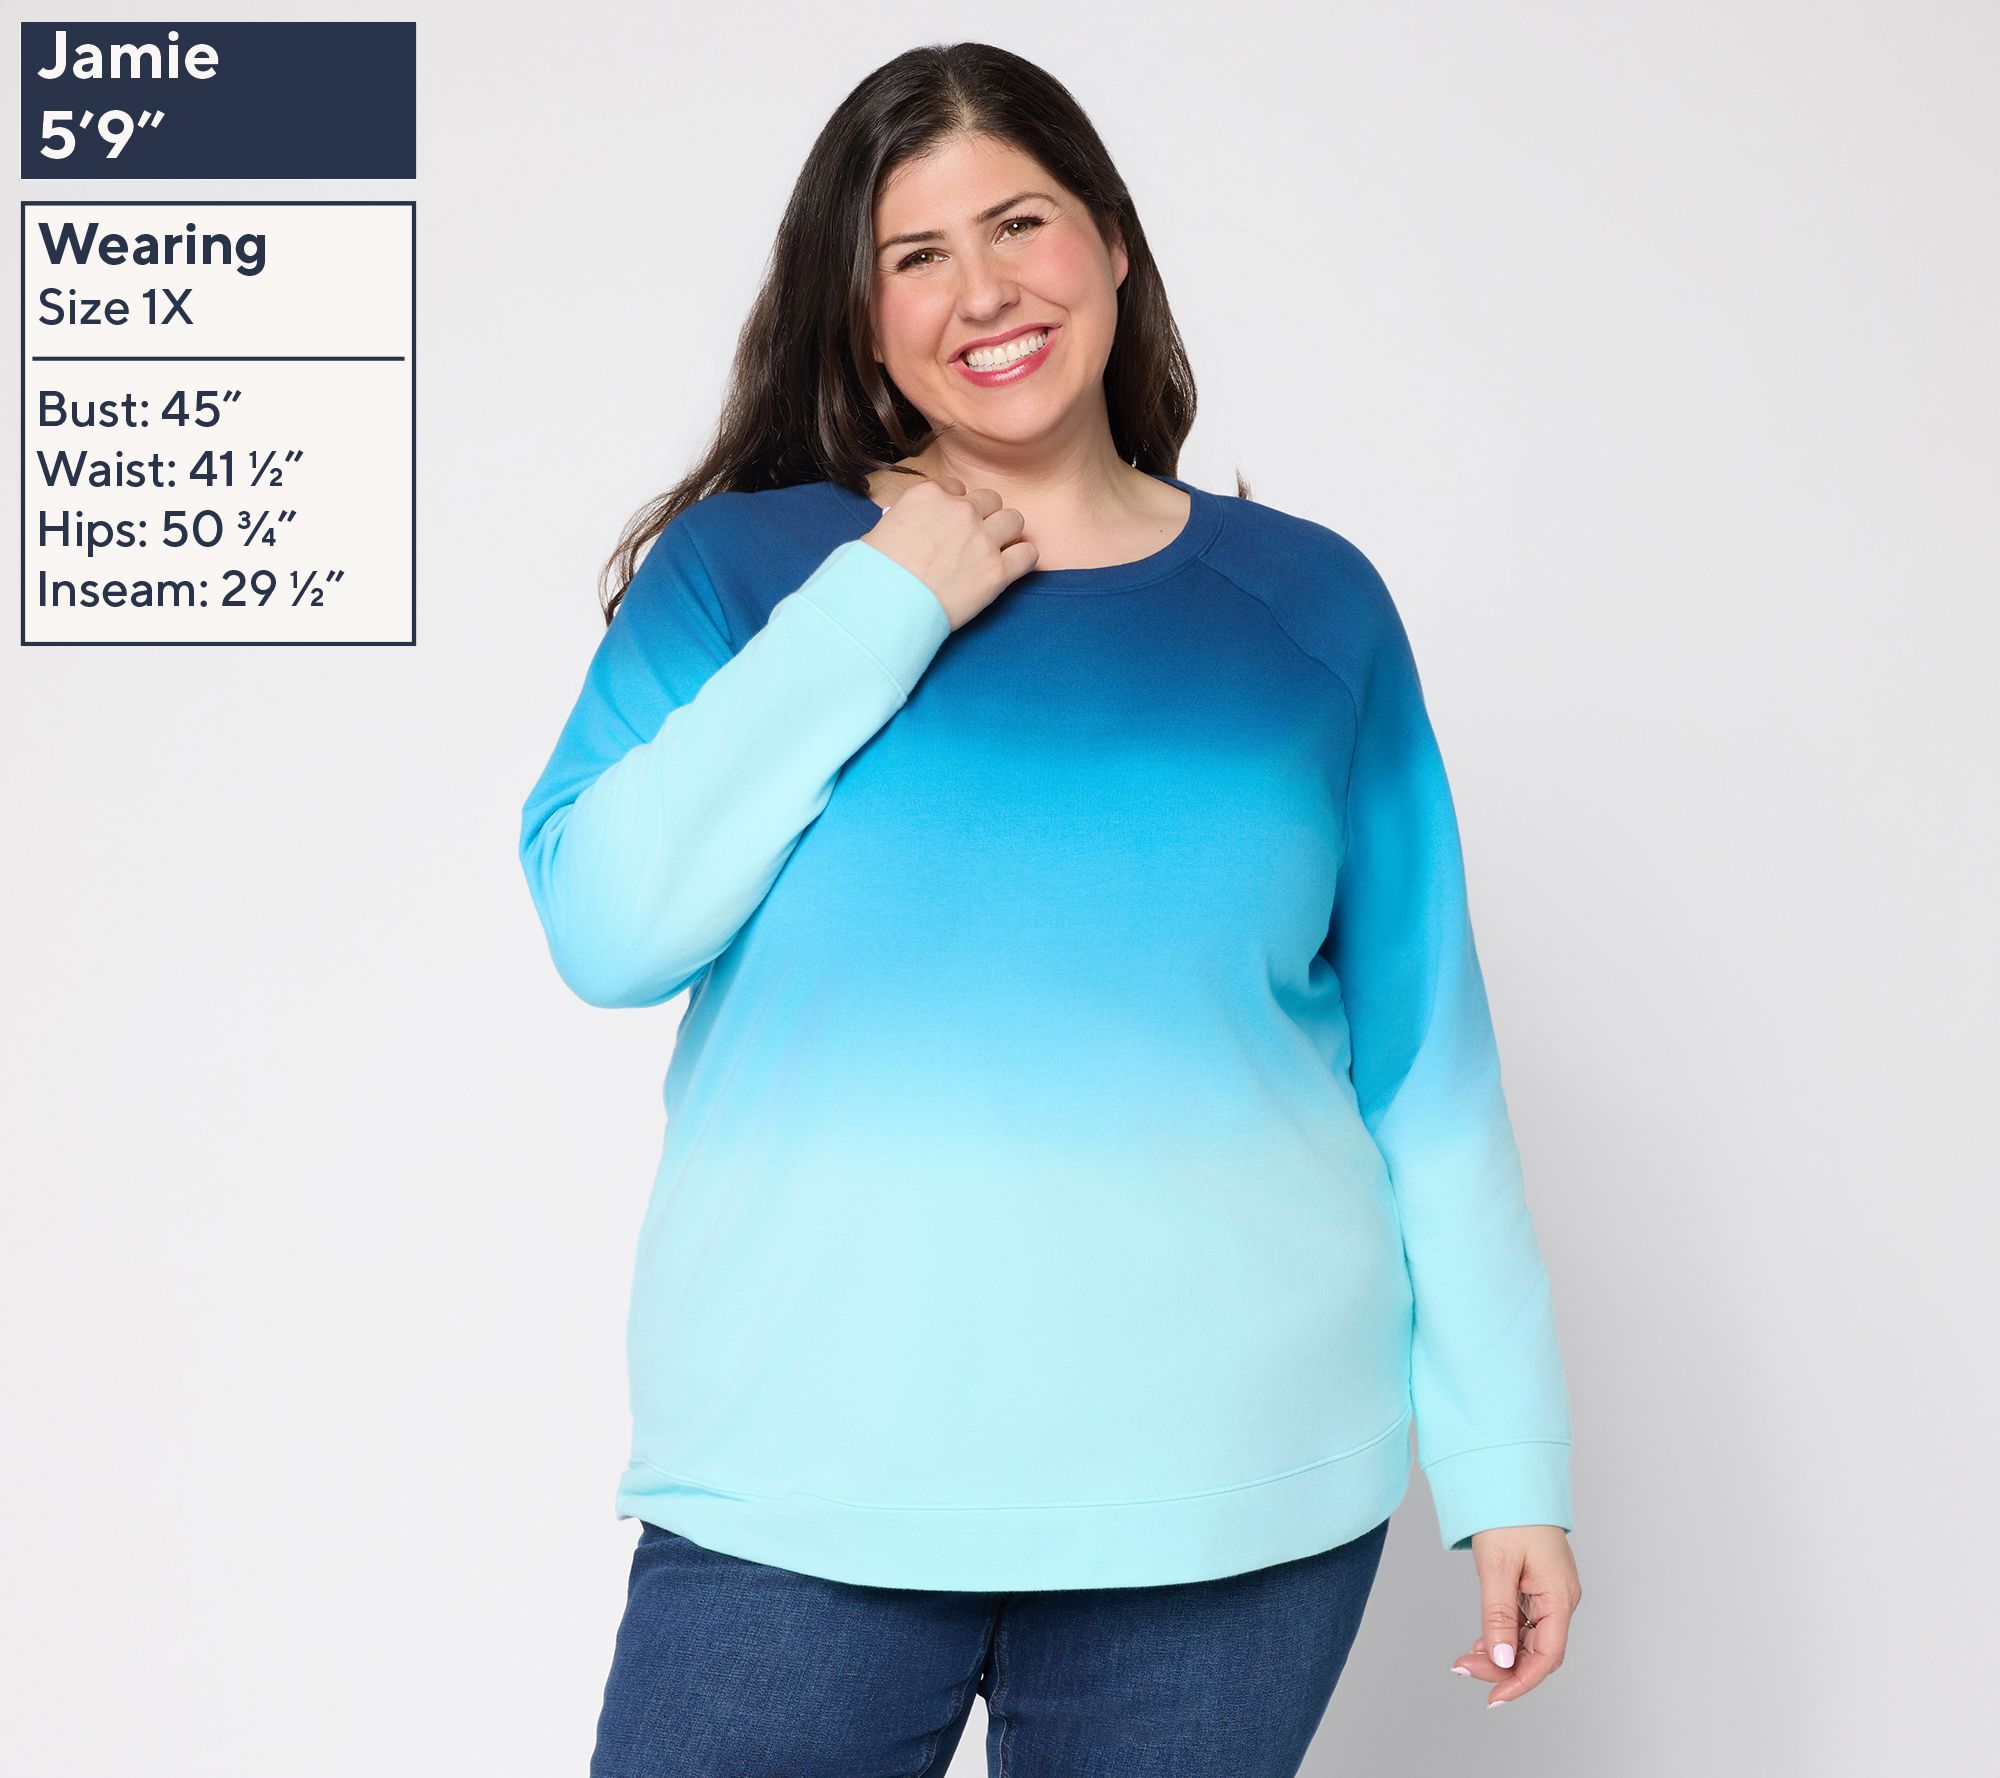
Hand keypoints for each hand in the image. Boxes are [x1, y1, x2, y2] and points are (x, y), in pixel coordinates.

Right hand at [862, 473, 1037, 631]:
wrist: (885, 606)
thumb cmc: (874, 574)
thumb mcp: (879, 532)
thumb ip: (904, 520)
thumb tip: (909, 528)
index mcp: (928, 495)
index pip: (956, 487)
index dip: (956, 506)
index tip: (952, 523)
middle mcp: (960, 510)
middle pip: (989, 499)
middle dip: (984, 516)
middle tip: (974, 538)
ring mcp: (982, 539)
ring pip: (1014, 519)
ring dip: (1006, 533)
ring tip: (995, 551)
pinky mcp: (998, 571)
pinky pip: (1028, 553)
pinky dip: (1022, 559)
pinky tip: (1010, 568)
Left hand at [1448, 1525, 1580, 1706]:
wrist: (1510, 1477)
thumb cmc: (1508, 1515)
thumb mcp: (1498, 1567)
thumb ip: (1499, 1616)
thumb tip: (1502, 1662)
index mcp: (1559, 1596)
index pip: (1547, 1656)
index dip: (1521, 1681)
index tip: (1493, 1697)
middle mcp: (1560, 1598)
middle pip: (1538, 1652)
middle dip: (1504, 1668)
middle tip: (1463, 1668)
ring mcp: (1549, 1592)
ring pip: (1530, 1639)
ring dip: (1501, 1653)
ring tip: (1467, 1658)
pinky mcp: (1536, 1585)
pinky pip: (1524, 1622)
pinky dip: (1503, 1635)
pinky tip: (1482, 1642)